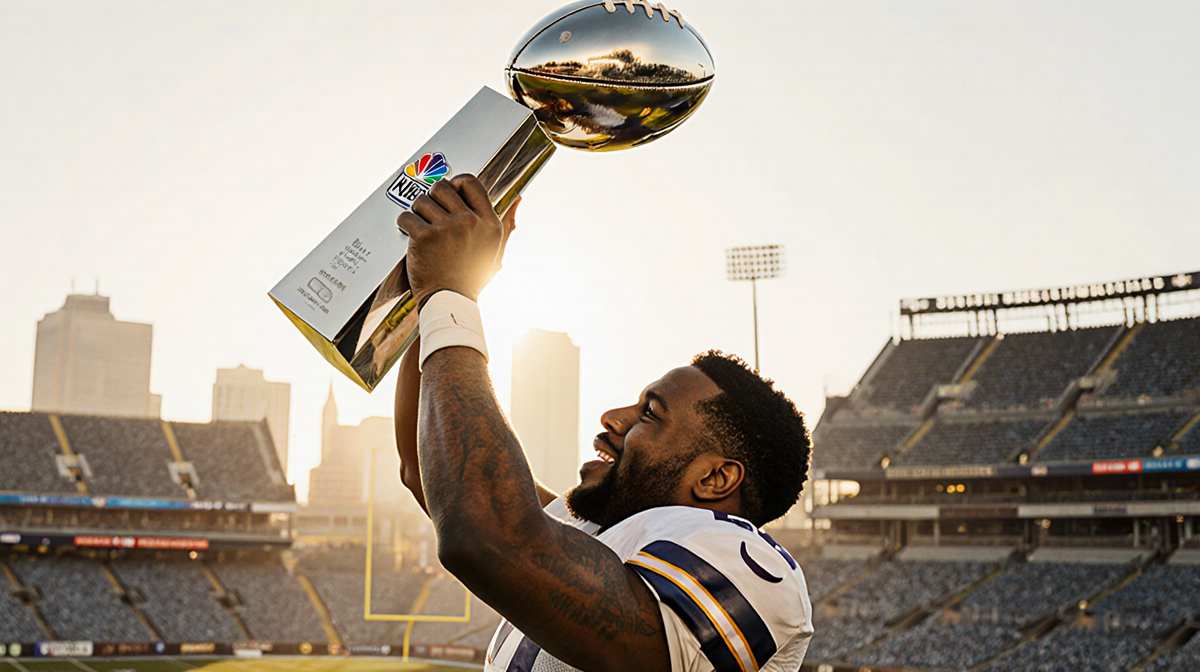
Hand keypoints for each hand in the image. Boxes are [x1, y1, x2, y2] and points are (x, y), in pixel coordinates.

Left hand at [396, 175, 516, 308]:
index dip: (455, 184)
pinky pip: (406, 216)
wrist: (450, 301)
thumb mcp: (496, 250)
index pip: (470, 182)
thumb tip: (518, 200)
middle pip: (442, 187)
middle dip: (433, 198)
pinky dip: (405, 225)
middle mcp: (470, 222)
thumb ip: (507, 224)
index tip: (448, 194)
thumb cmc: (471, 277)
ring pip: (422, 200)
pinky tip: (412, 236)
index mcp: (489, 223)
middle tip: (431, 213)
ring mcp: (446, 228)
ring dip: (418, 212)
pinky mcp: (424, 236)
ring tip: (422, 227)